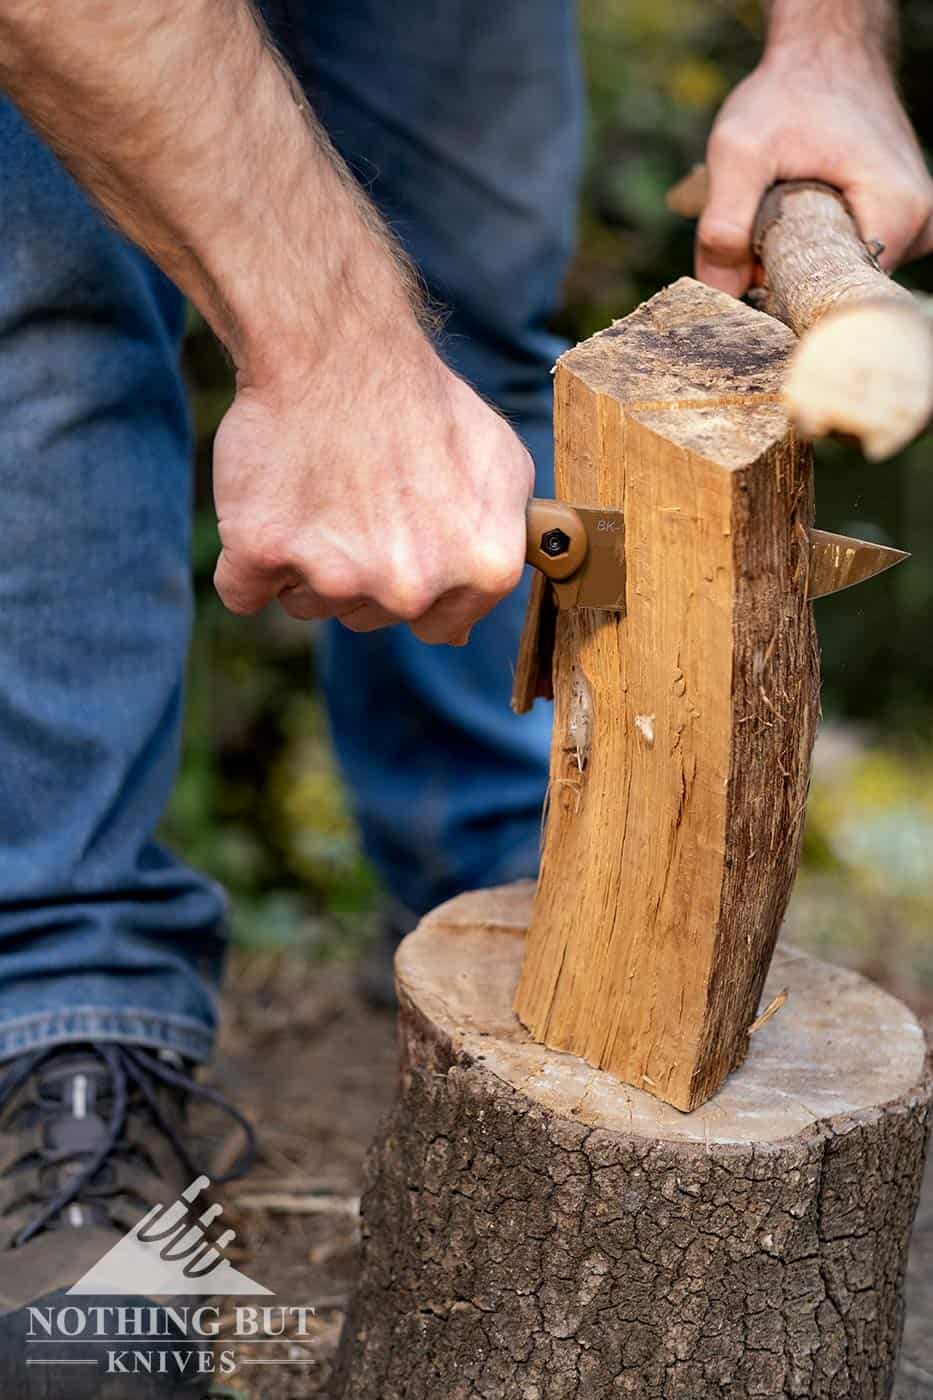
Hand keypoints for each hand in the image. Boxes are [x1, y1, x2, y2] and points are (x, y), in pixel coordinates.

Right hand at [212, 316, 533, 645]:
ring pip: (309, 604)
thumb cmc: (421, 402)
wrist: (335, 347)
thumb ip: (501, 544)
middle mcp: (412, 586)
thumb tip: (465, 625)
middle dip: (359, 569)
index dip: (417, 584)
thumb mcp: (501, 466)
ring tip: (320, 487)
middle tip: (357, 494)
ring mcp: (335, 576)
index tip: (400, 541)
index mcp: (482, 568)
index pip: (441, 626)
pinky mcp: (263, 556)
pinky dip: (249, 562)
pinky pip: (243, 592)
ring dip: (305, 562)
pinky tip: (270, 508)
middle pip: (370, 617)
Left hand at [697, 40, 932, 296]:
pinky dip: (817, 253)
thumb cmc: (788, 94)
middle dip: (791, 283)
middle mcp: (920, 225)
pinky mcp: (900, 224)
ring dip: (801, 267)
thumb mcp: (740, 150)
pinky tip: (796, 225)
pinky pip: (854, 259)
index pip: (844, 297)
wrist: (826, 55)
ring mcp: (916, 226)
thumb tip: (719, 293)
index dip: (791, 302)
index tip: (755, 282)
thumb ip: (724, 224)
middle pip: (843, 290)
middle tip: (755, 251)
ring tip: (776, 225)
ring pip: (845, 278)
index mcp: (896, 211)